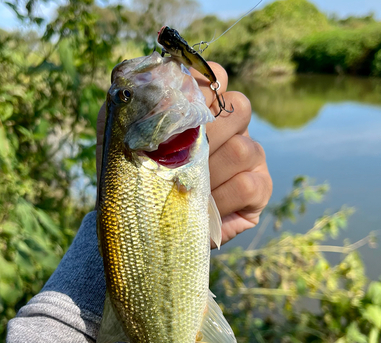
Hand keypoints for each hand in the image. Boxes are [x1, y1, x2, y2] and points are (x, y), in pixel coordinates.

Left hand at [95, 62, 271, 245]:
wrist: (146, 227)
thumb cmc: (135, 180)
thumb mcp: (120, 142)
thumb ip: (125, 108)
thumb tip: (130, 77)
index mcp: (205, 110)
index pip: (216, 78)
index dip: (199, 90)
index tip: (174, 114)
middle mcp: (233, 128)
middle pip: (238, 108)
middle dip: (204, 136)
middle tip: (176, 160)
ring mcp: (251, 156)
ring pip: (243, 148)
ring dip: (208, 174)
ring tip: (184, 190)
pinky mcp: (261, 188)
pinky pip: (248, 184)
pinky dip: (220, 199)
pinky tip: (204, 208)